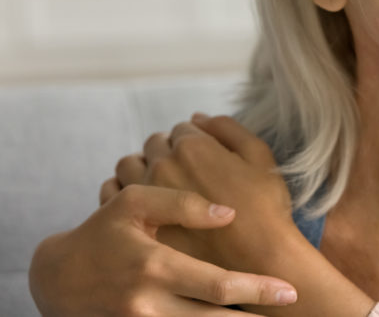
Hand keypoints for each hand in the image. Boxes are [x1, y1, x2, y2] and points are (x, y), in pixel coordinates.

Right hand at [29, 184, 297, 315]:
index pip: (218, 285)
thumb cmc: (102, 231)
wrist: (56, 277)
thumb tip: (228, 213)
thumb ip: (182, 204)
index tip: (289, 290)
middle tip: (289, 309)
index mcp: (155, 266)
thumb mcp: (134, 203)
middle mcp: (149, 304)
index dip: (257, 289)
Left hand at [134, 114, 297, 272]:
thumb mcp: (260, 157)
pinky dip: (125, 191)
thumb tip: (198, 118)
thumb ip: (228, 129)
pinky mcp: (135, 223)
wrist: (258, 261)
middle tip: (186, 170)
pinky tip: (145, 202)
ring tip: (162, 183)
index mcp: (193, 147)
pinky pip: (114, 194)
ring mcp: (145, 196)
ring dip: (144, 167)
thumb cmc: (264, 208)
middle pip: (155, 144)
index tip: (203, 154)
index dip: (194, 139)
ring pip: (129, 166)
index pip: (182, 128)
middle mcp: (163, 166)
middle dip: (169, 151)